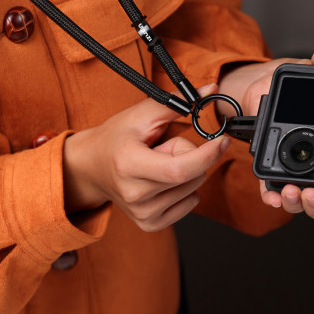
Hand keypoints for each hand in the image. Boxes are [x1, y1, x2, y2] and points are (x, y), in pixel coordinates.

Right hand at [63, 85, 229, 230]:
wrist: (91, 167)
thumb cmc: (116, 138)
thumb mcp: (141, 114)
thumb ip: (177, 101)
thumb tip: (211, 90)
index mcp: (129, 165)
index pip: (179, 169)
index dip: (207, 155)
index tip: (222, 140)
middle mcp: (135, 194)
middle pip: (192, 176)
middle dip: (191, 155)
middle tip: (165, 148)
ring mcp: (142, 213)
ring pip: (194, 189)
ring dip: (187, 172)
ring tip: (159, 164)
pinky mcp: (150, 224)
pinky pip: (190, 203)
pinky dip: (185, 188)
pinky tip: (162, 180)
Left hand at [217, 43, 313, 218]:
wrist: (257, 89)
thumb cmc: (287, 84)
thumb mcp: (305, 72)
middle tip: (308, 195)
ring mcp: (295, 169)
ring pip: (302, 198)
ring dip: (297, 204)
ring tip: (289, 194)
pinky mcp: (273, 170)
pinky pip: (275, 190)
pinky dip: (274, 198)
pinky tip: (271, 198)